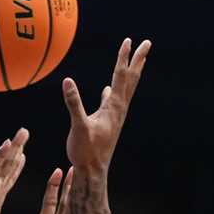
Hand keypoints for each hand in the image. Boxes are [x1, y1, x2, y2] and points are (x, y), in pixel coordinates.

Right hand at [0, 128, 27, 213]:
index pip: (7, 180)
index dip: (14, 167)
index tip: (21, 155)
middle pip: (7, 167)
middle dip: (16, 150)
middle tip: (24, 132)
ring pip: (3, 164)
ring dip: (13, 147)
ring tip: (23, 132)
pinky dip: (1, 156)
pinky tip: (7, 143)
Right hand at [63, 38, 150, 169]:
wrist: (92, 172)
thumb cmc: (86, 151)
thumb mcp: (78, 126)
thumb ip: (73, 103)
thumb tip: (67, 81)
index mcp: (113, 107)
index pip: (120, 76)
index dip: (123, 58)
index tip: (128, 40)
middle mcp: (118, 109)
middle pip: (131, 79)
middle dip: (138, 60)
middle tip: (147, 43)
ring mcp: (114, 116)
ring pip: (125, 89)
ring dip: (131, 73)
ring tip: (136, 62)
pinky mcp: (107, 123)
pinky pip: (113, 102)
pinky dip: (113, 91)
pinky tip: (108, 90)